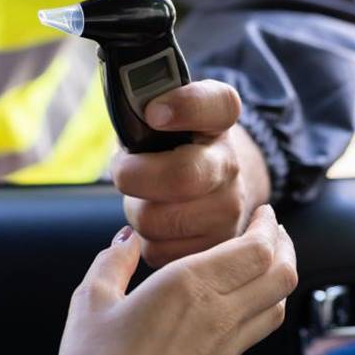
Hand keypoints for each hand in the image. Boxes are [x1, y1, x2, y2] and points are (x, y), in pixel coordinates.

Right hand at [48, 205, 296, 354]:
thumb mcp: (90, 300)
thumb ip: (114, 261)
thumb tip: (127, 239)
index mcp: (189, 286)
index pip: (257, 248)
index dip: (268, 226)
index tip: (263, 213)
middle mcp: (218, 316)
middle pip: (281, 274)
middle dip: (284, 246)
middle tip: (272, 232)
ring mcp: (226, 352)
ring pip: (276, 307)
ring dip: (277, 280)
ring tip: (262, 265)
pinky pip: (251, 337)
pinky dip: (255, 312)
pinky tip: (232, 308)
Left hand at [112, 80, 271, 267]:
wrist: (210, 184)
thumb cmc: (171, 145)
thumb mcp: (162, 113)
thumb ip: (142, 103)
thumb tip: (123, 114)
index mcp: (219, 119)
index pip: (217, 104)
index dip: (185, 107)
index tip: (154, 112)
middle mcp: (231, 164)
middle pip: (180, 177)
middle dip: (134, 176)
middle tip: (124, 171)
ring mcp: (230, 209)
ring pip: (157, 220)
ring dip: (136, 211)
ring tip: (145, 198)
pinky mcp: (215, 247)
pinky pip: (158, 250)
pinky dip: (145, 240)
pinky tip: (157, 223)